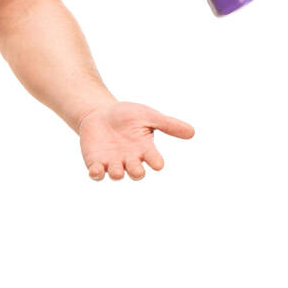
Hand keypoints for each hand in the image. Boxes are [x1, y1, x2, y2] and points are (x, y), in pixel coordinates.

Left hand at [78, 101, 194, 180]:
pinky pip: (97, 173)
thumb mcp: (147, 116)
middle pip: (136, 171)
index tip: (158, 163)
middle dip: (137, 171)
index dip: (156, 162)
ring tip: (116, 171)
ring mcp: (113, 162)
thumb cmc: (127, 116)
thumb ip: (167, 124)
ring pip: (117, 174)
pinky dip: (96, 173)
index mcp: (145, 149)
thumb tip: (192, 132)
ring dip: (117, 173)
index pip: (154, 159)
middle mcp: (130, 159)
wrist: (100, 113)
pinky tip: (95, 170)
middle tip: (137, 169)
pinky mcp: (96, 162)